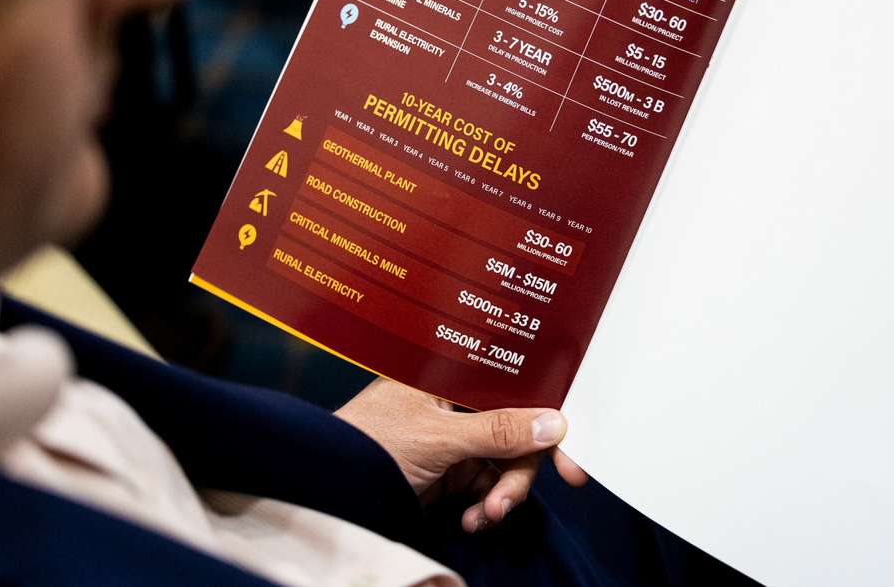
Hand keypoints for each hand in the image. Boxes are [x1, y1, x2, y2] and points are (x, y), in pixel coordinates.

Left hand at [336, 378, 587, 531]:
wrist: (322, 491)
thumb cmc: (366, 445)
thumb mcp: (437, 438)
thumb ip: (497, 431)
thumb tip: (553, 423)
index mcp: (450, 373)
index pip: (511, 385)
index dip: (543, 413)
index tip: (571, 448)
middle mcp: (455, 400)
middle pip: (514, 429)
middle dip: (518, 470)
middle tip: (512, 503)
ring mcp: (452, 436)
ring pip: (505, 462)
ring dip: (502, 494)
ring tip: (484, 516)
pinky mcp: (448, 470)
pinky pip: (487, 485)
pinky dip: (485, 505)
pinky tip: (471, 519)